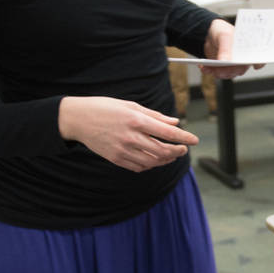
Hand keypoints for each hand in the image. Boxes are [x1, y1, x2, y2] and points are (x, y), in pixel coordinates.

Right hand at [58, 96, 197, 171]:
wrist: (78, 119)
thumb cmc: (105, 107)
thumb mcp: (130, 105)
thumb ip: (154, 116)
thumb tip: (174, 122)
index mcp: (136, 120)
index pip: (167, 132)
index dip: (184, 137)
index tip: (194, 140)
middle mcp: (131, 137)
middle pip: (162, 151)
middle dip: (177, 151)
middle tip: (183, 149)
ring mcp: (122, 150)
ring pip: (152, 161)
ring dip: (166, 160)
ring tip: (171, 154)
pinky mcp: (116, 159)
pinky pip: (139, 167)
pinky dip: (151, 165)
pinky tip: (154, 159)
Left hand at [199, 19, 258, 79]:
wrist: (209, 34)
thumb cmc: (222, 31)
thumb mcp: (224, 36)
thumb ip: (225, 48)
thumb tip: (225, 62)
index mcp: (248, 49)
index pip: (258, 58)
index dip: (260, 62)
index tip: (256, 65)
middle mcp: (242, 59)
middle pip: (240, 70)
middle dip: (228, 71)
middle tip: (218, 68)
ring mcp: (233, 65)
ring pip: (228, 74)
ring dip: (217, 72)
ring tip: (207, 67)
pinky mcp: (223, 68)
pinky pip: (218, 74)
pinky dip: (210, 71)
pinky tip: (203, 67)